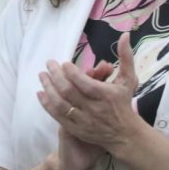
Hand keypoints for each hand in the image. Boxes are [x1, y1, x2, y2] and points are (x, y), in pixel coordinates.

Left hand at [38, 32, 145, 158]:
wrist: (125, 134)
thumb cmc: (124, 103)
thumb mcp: (128, 80)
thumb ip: (125, 57)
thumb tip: (125, 35)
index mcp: (106, 95)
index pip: (85, 83)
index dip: (72, 72)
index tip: (64, 63)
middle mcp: (94, 109)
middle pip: (69, 92)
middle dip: (56, 76)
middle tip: (49, 64)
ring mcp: (84, 120)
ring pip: (61, 104)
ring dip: (48, 88)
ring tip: (42, 75)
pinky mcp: (76, 129)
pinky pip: (58, 116)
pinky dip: (47, 104)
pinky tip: (40, 93)